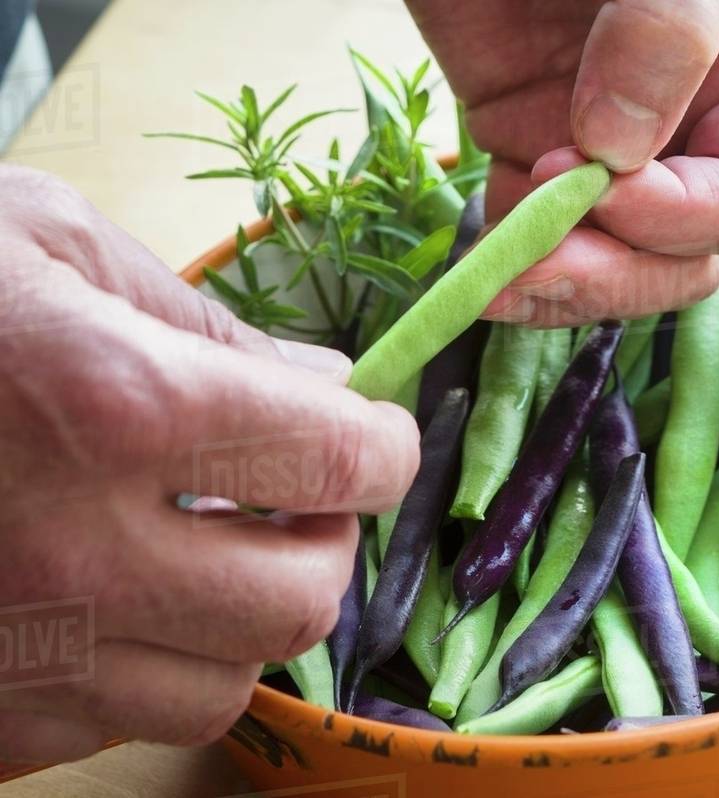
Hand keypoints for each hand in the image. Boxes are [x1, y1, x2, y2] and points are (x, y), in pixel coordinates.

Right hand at [0, 166, 419, 763]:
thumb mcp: (45, 249)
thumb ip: (204, 322)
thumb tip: (322, 380)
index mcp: (121, 408)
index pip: (340, 462)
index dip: (379, 446)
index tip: (369, 435)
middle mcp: (79, 555)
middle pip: (301, 599)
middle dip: (321, 540)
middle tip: (292, 496)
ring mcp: (17, 657)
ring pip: (221, 686)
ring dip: (238, 617)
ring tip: (195, 551)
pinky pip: (114, 728)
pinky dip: (142, 667)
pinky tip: (100, 599)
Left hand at [408, 0, 718, 325]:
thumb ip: (666, 23)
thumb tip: (617, 148)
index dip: (684, 213)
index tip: (607, 187)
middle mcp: (701, 121)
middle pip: (688, 249)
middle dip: (620, 270)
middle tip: (541, 265)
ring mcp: (617, 140)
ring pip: (617, 258)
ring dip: (563, 282)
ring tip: (501, 282)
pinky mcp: (535, 140)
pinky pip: (538, 230)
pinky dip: (512, 256)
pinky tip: (483, 261)